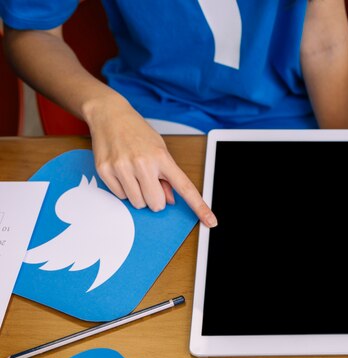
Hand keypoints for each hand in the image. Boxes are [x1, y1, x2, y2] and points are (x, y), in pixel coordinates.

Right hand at [84, 94, 216, 226]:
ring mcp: (122, 167)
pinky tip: (122, 172)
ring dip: (139, 195)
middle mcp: (143, 163)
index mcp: (162, 158)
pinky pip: (120, 196)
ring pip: (138, 203)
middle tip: (151, 183)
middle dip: (155, 199)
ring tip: (135, 175)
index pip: (185, 188)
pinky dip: (123, 190)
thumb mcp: (160, 150)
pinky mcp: (105, 171)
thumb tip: (170, 200)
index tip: (211, 221)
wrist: (110, 115)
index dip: (199, 207)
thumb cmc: (138, 132)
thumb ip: (167, 176)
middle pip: (156, 204)